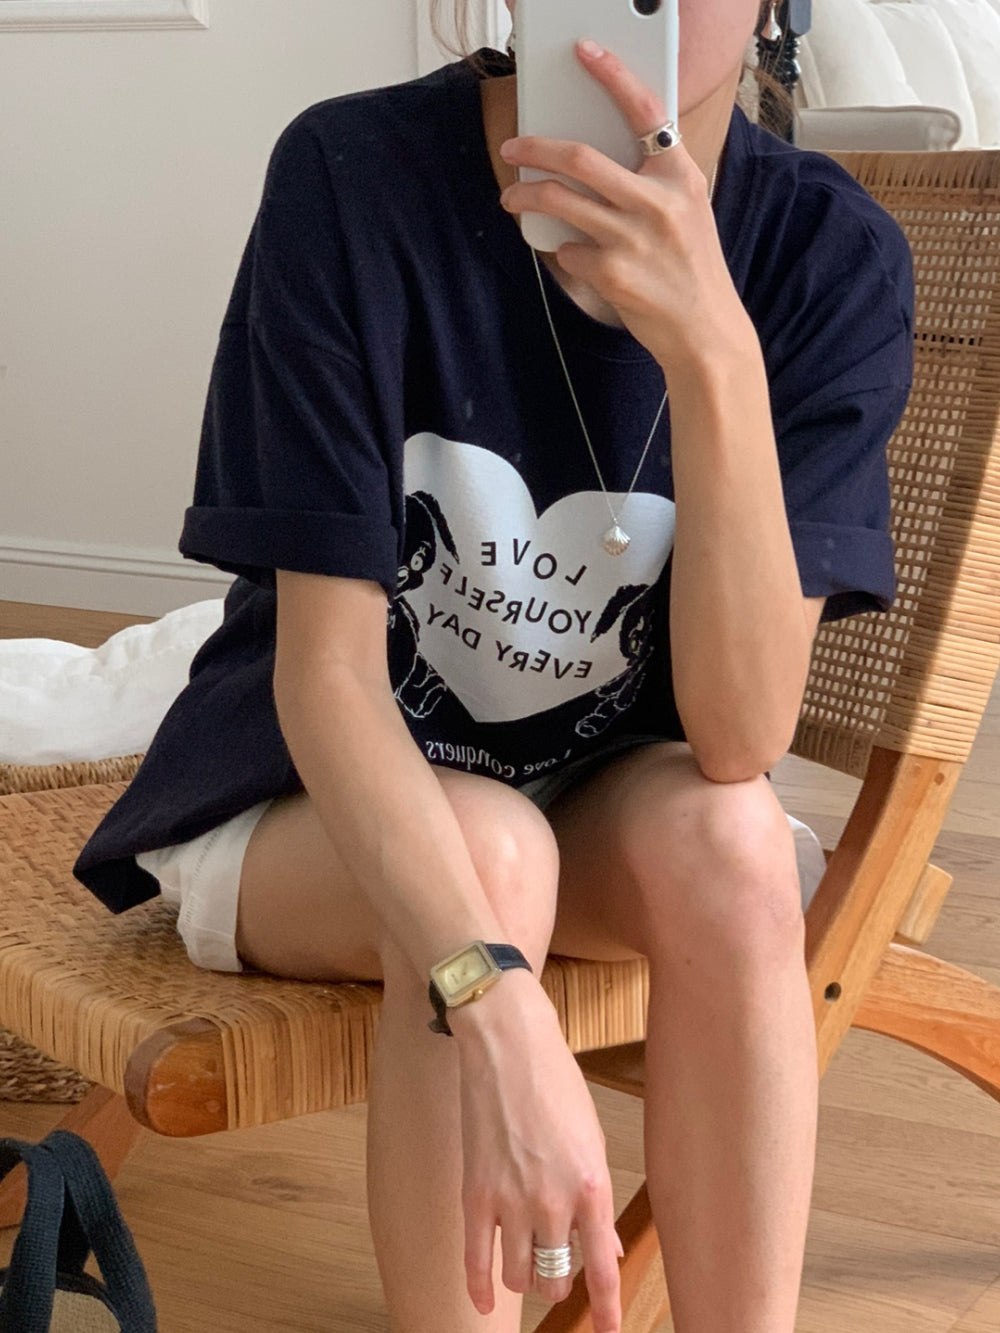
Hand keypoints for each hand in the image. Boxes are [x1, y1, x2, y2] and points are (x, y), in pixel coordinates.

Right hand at [451, 969, 622, 1331]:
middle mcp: (553, 1201)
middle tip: (560, 1270)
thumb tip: (604, 1249)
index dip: (607, 1309)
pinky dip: (481, 1288)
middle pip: (557, 1276)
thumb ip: (596, 1198)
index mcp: (591, 1185)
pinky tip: (486, 1300)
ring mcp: (510, 1200)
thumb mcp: (592, 1137)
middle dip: (561, 1282)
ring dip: (527, 1277)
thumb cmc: (555, 1082)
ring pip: (521, 1274)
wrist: (507, 1043)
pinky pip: (477, 1260)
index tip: (610, 1332)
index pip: (602, 1268)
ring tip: (529, 1262)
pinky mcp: (474, 1193)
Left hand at [497, 38, 749, 369]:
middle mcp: (659, 201)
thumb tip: (592, 162)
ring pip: (559, 201)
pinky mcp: (613, 273)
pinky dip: (565, 252)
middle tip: (514, 147)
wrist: (705, 332)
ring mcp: (633, 237)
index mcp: (681, 176)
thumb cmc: (690, 270)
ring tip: (512, 200)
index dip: (613, 75)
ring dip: (525, 198)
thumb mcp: (687, 212)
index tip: (585, 52)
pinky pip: (569, 250)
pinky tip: (579, 259)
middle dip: (535, 148)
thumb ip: (652, 182)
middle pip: (580, 157)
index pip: (645, 110)